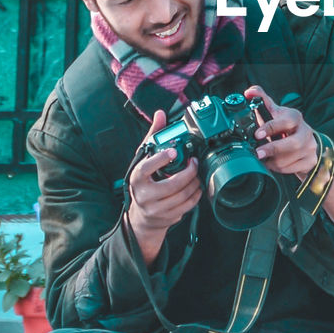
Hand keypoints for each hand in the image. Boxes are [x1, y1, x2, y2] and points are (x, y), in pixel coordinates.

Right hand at [127, 110, 201, 239]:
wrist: (142, 216)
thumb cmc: (144, 183)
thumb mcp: (144, 159)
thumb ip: (153, 137)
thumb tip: (160, 114)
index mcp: (137, 178)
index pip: (146, 168)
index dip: (160, 160)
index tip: (173, 152)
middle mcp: (144, 195)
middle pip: (172, 185)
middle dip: (189, 172)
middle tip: (194, 163)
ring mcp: (156, 208)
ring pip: (182, 196)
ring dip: (194, 184)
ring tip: (197, 175)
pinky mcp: (166, 218)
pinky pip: (187, 206)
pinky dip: (195, 196)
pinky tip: (196, 188)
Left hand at [244, 84, 317, 177]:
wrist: (304, 142)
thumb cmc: (285, 126)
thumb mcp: (275, 113)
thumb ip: (262, 100)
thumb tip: (249, 92)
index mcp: (295, 117)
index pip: (286, 121)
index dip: (271, 127)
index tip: (257, 134)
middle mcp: (306, 131)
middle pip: (293, 143)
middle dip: (273, 149)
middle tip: (258, 153)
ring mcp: (310, 147)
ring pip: (289, 159)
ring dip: (273, 161)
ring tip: (264, 158)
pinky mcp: (310, 161)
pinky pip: (291, 169)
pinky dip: (279, 168)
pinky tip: (274, 163)